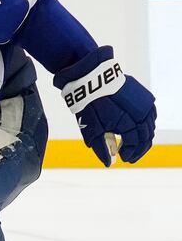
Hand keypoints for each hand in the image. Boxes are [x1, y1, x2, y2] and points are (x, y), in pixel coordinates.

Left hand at [54, 45, 155, 165]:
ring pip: (150, 125)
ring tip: (133, 144)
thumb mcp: (91, 129)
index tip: (124, 158)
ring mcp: (144, 103)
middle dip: (139, 148)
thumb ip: (101, 147)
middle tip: (129, 155)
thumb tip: (108, 163)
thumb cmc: (89, 104)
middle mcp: (140, 113)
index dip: (131, 153)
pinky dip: (145, 124)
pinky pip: (149, 114)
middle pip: (146, 136)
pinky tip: (137, 129)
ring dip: (143, 136)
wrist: (91, 77)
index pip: (136, 143)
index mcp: (129, 122)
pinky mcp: (142, 96)